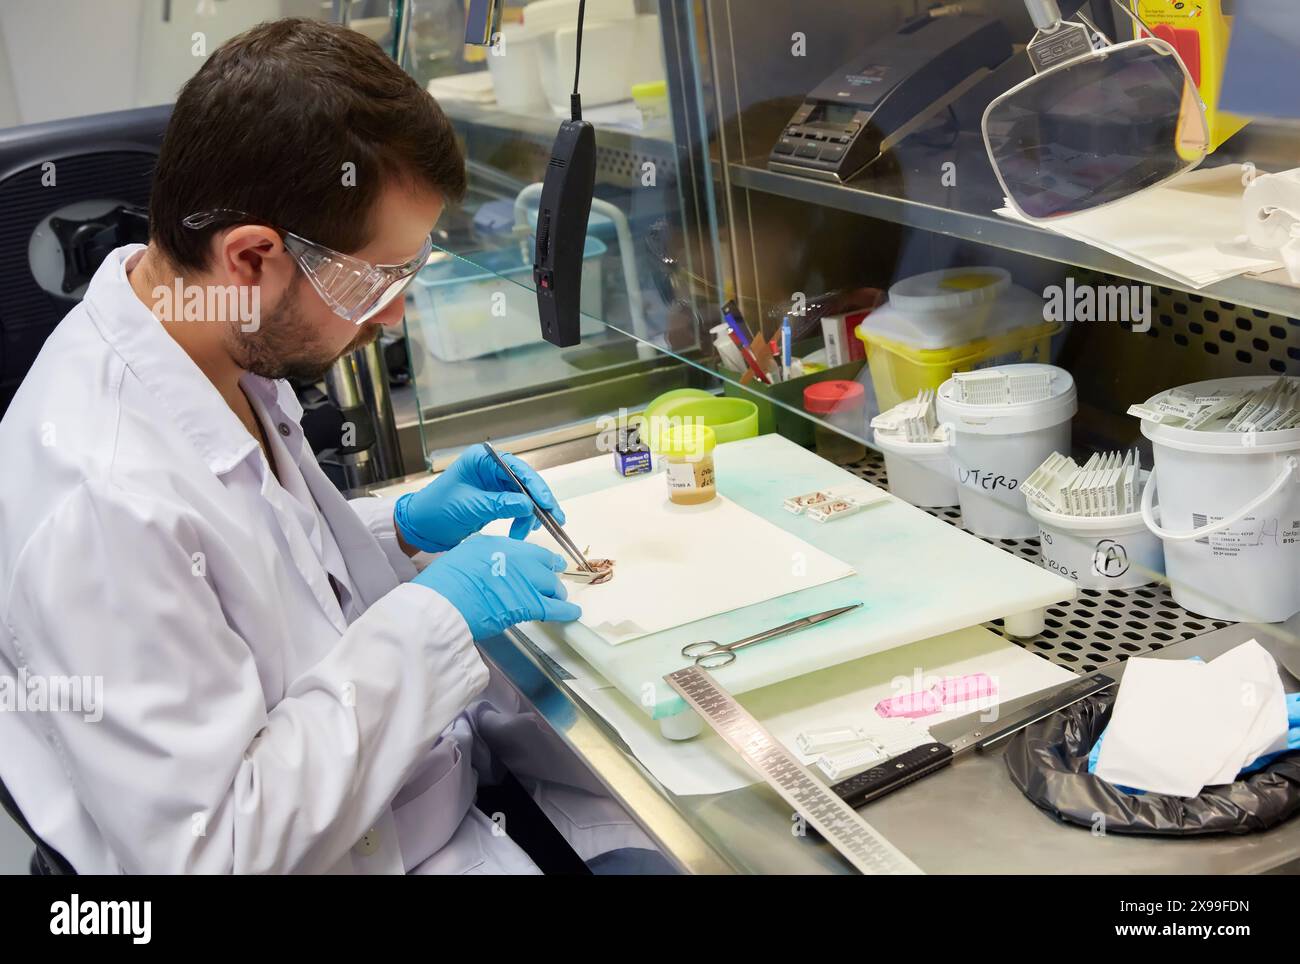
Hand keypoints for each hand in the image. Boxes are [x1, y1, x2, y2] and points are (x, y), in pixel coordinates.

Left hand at [394, 444, 565, 552]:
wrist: (421, 527)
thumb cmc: (437, 510)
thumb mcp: (470, 507)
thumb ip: (499, 504)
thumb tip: (528, 505)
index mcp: (482, 460)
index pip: (516, 468)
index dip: (534, 485)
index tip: (546, 502)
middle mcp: (491, 469)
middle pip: (525, 482)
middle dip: (540, 502)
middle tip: (556, 519)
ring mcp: (494, 484)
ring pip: (524, 497)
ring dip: (529, 516)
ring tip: (526, 533)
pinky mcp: (496, 500)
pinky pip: (517, 508)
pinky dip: (521, 521)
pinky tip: (520, 533)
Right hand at [414, 535, 580, 639]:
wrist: (445, 602)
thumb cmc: (446, 581)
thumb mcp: (465, 554)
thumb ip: (485, 554)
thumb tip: (493, 561)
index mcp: (501, 544)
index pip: (530, 550)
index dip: (539, 560)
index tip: (545, 563)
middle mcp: (519, 558)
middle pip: (546, 566)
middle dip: (550, 575)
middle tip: (553, 582)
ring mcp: (527, 581)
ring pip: (553, 586)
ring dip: (556, 593)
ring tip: (557, 599)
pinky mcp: (530, 605)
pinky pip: (557, 608)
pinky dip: (568, 612)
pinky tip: (573, 614)